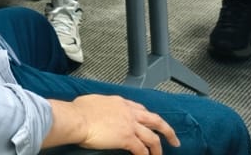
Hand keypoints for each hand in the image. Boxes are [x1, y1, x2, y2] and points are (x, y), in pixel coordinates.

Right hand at [62, 94, 176, 152]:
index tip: (151, 124)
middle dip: (167, 130)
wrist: (77, 118)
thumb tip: (98, 111)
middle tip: (174, 139)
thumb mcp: (93, 102)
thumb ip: (102, 106)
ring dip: (158, 148)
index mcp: (120, 102)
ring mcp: (129, 125)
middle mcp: (128, 112)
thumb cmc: (78, 111)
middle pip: (155, 120)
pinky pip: (142, 150)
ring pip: (152, 137)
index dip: (148, 118)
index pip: (140, 109)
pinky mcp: (127, 138)